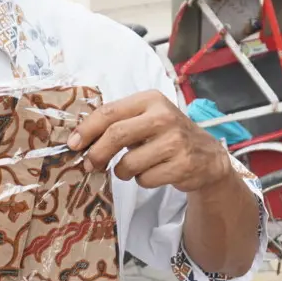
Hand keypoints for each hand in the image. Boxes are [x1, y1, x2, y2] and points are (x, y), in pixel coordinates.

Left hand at [70, 91, 233, 192]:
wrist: (207, 155)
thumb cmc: (166, 135)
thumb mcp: (145, 119)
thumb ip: (117, 123)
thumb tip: (78, 140)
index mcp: (150, 100)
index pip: (109, 112)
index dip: (87, 130)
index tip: (73, 144)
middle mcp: (164, 117)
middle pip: (116, 136)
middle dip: (97, 154)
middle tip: (90, 164)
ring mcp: (175, 141)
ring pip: (128, 163)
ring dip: (123, 171)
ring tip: (134, 166)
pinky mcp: (183, 165)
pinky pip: (145, 179)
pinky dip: (143, 180)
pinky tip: (154, 172)